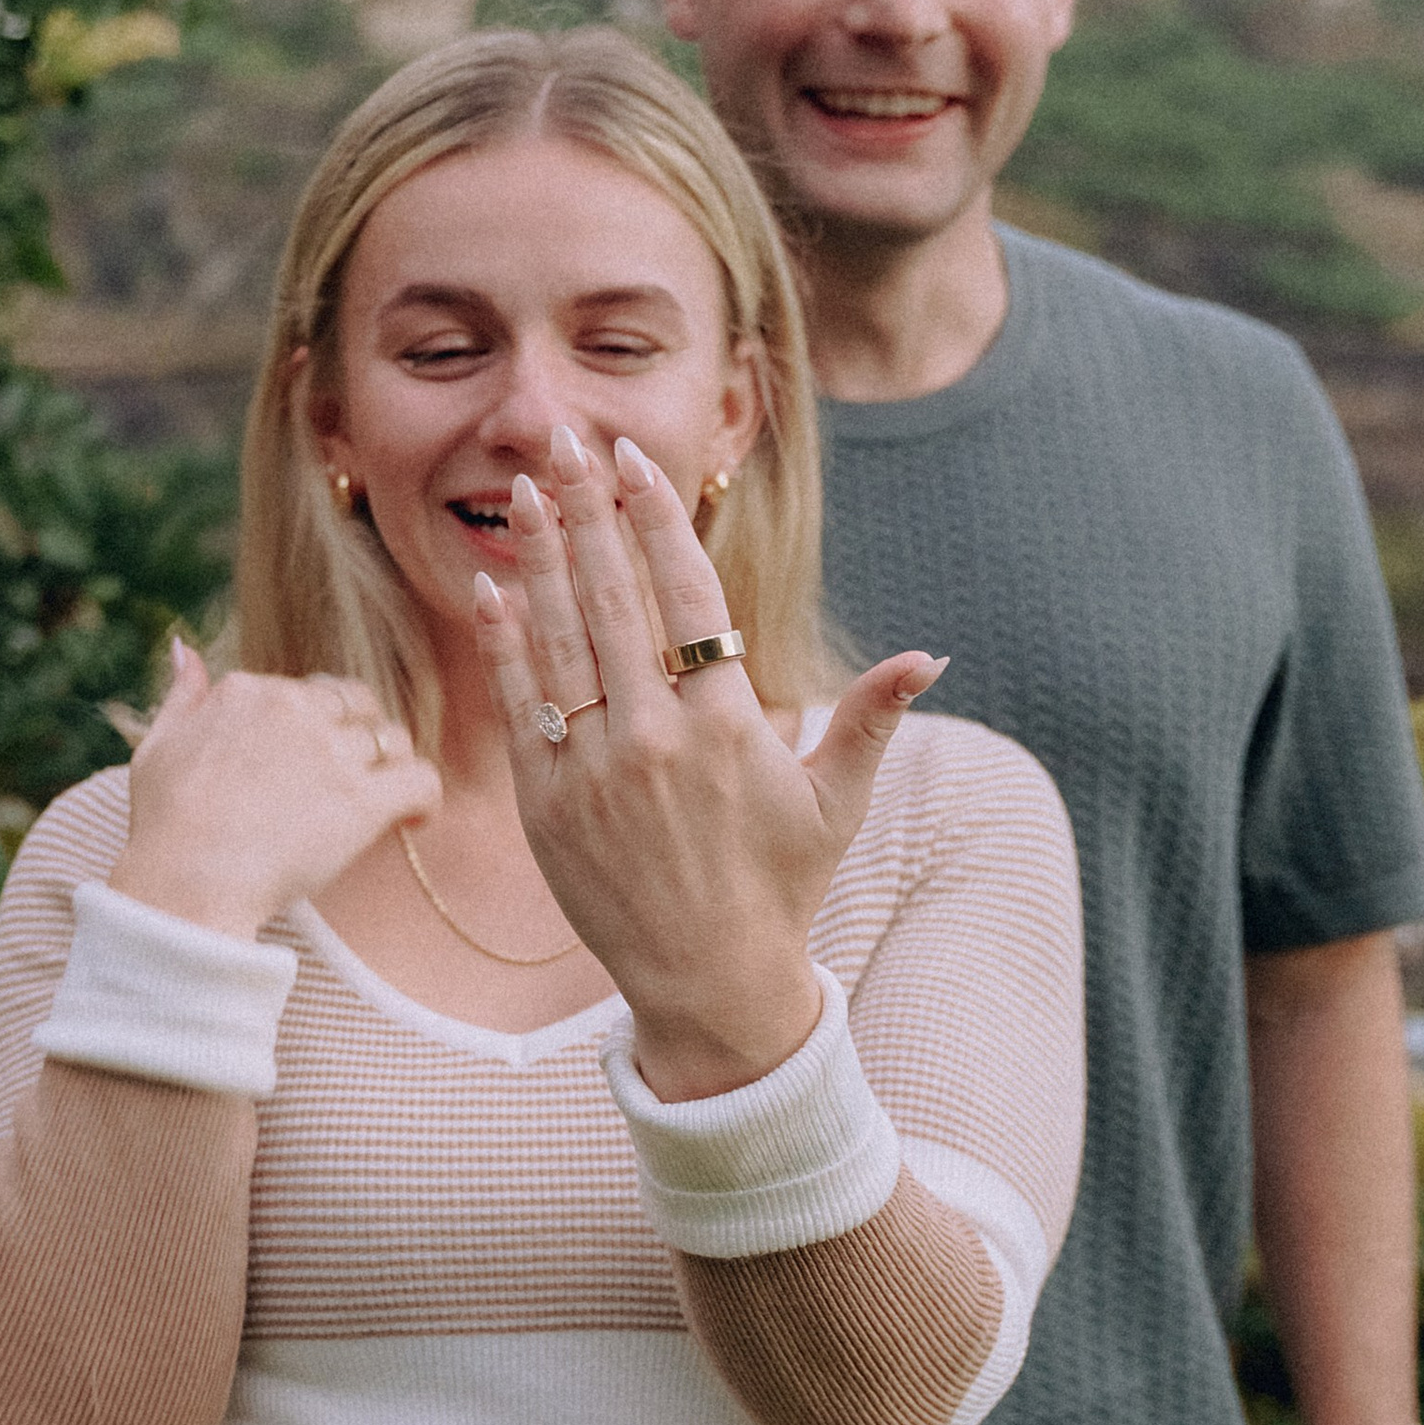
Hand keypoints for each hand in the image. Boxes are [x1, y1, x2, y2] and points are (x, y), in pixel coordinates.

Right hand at [107, 641, 437, 937]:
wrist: (186, 883)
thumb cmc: (165, 827)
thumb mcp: (157, 746)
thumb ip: (182, 694)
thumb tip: (188, 649)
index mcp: (247, 691)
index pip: (308, 691)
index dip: (316, 728)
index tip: (309, 766)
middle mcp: (294, 709)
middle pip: (356, 705)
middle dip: (360, 737)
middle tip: (355, 779)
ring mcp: (331, 752)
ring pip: (392, 739)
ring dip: (391, 768)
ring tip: (384, 803)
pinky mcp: (362, 800)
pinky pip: (421, 780)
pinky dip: (425, 800)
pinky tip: (414, 821)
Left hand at [477, 421, 940, 1098]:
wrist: (709, 982)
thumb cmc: (781, 884)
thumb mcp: (836, 800)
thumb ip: (872, 716)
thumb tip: (929, 654)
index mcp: (728, 724)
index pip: (686, 593)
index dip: (657, 519)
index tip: (636, 462)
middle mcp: (655, 738)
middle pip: (613, 597)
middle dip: (588, 512)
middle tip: (568, 442)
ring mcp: (593, 770)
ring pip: (559, 640)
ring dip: (538, 558)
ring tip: (526, 490)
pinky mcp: (546, 804)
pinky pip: (521, 704)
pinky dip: (507, 642)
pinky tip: (494, 585)